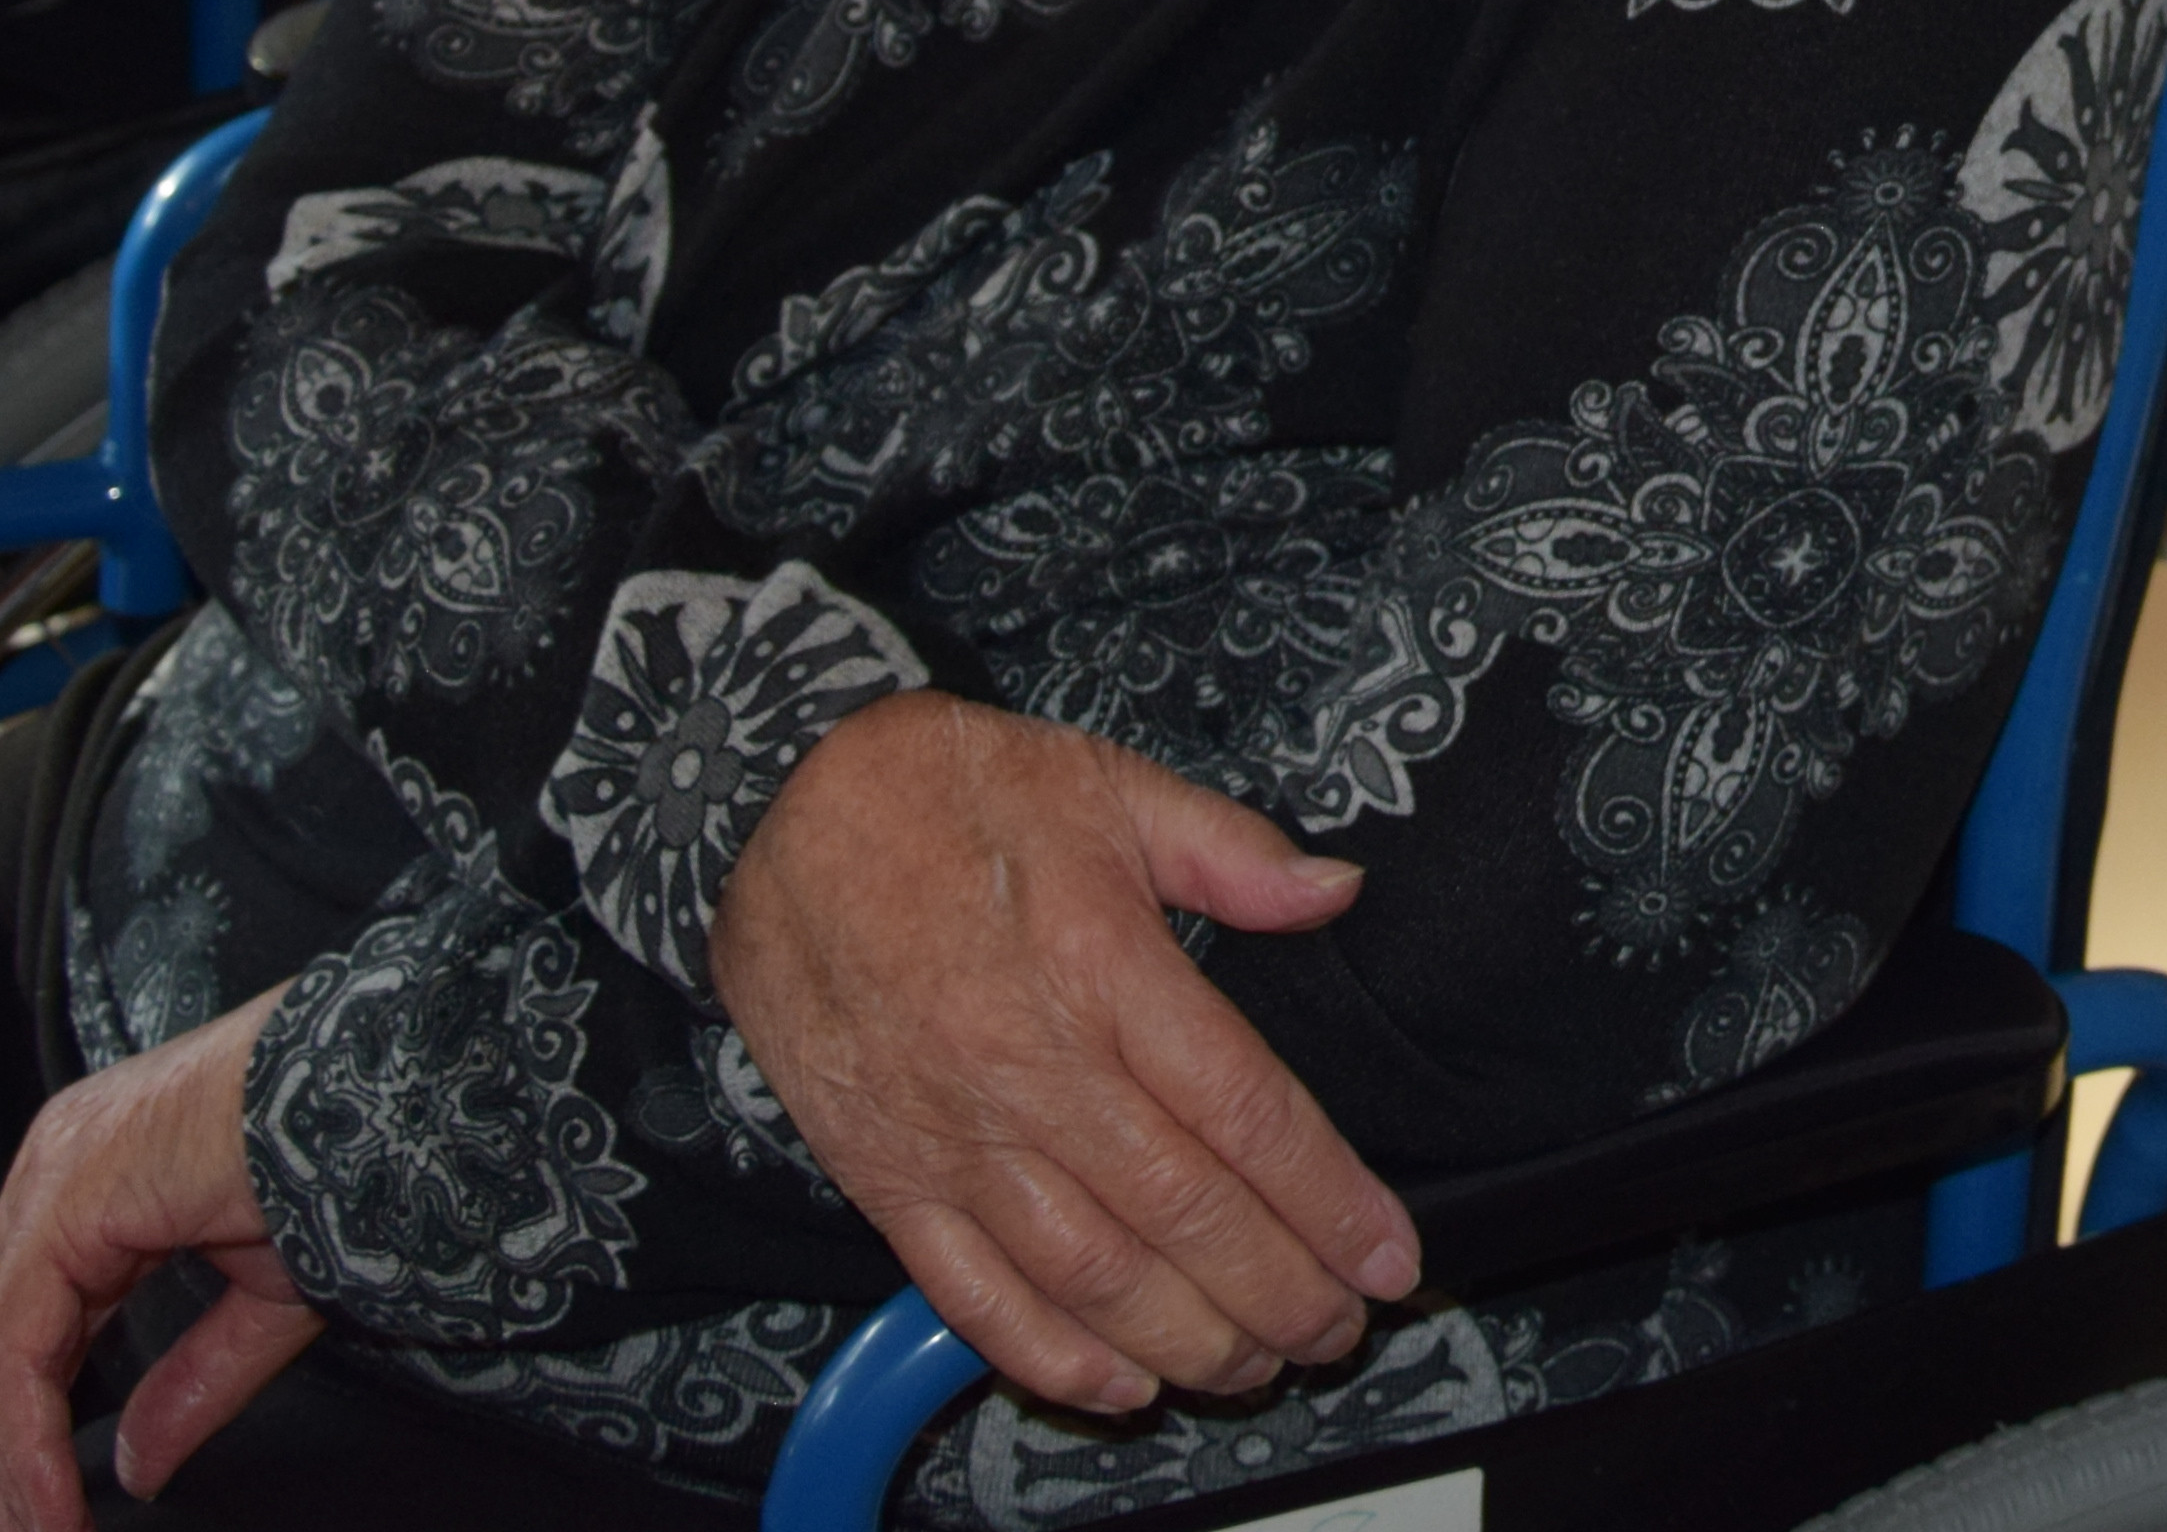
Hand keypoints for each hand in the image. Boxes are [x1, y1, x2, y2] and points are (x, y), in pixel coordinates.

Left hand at [0, 983, 309, 1531]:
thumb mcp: (265, 1294)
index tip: (3, 1495)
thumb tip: (138, 1469)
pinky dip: (25, 1433)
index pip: (23, 1308)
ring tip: (39, 1531)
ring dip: (7, 1455)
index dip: (10, 1410)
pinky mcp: (64, 1204)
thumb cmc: (349, 1158)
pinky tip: (47, 1494)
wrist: (385, 1088)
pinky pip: (18, 1344)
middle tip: (2, 1525)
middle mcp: (59, 1161)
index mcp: (99, 1167)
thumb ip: (191, 1379)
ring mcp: (55, 1174)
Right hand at [711, 692, 1420, 1421]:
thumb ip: (1232, 851)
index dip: (1328, 1198)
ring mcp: (952, 1133)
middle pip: (1183, 1213)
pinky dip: (1050, 1356)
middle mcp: (1030, 1065)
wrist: (781, 812)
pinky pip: (973, 1293)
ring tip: (1257, 1366)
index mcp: (1100, 964)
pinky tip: (1121, 1381)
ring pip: (1092, 1274)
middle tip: (1341, 1328)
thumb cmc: (951, 793)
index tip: (1386, 1252)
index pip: (1244, 1112)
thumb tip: (1338, 889)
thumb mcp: (1108, 784)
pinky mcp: (885, 1176)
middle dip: (1281, 1291)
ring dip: (1188, 1340)